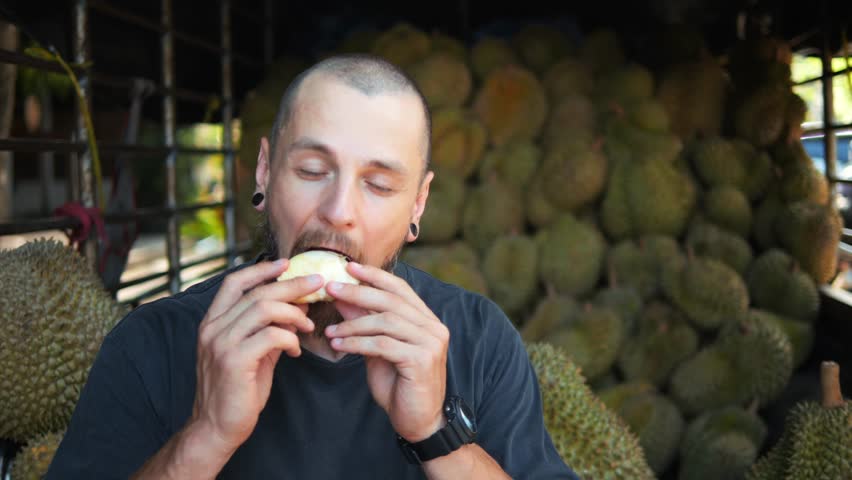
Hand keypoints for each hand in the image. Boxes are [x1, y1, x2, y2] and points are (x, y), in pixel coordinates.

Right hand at [190, 259, 322, 454]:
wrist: (217, 427)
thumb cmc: (237, 389)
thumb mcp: (253, 352)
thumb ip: (269, 328)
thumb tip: (296, 305)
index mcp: (213, 322)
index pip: (234, 282)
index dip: (261, 269)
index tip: (286, 264)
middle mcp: (212, 328)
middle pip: (256, 292)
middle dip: (291, 285)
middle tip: (317, 284)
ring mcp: (221, 344)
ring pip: (263, 309)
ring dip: (294, 313)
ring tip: (308, 325)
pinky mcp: (234, 361)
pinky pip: (270, 335)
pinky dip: (290, 338)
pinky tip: (296, 350)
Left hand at [324, 262, 449, 442]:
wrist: (418, 421)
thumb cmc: (398, 385)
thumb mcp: (377, 349)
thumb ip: (365, 323)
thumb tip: (342, 297)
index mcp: (426, 320)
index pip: (400, 288)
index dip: (374, 275)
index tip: (349, 267)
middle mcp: (433, 327)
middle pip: (391, 300)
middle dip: (358, 292)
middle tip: (331, 288)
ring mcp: (430, 343)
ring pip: (385, 321)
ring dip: (352, 324)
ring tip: (330, 331)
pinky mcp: (421, 360)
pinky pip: (382, 345)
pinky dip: (357, 343)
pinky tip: (339, 345)